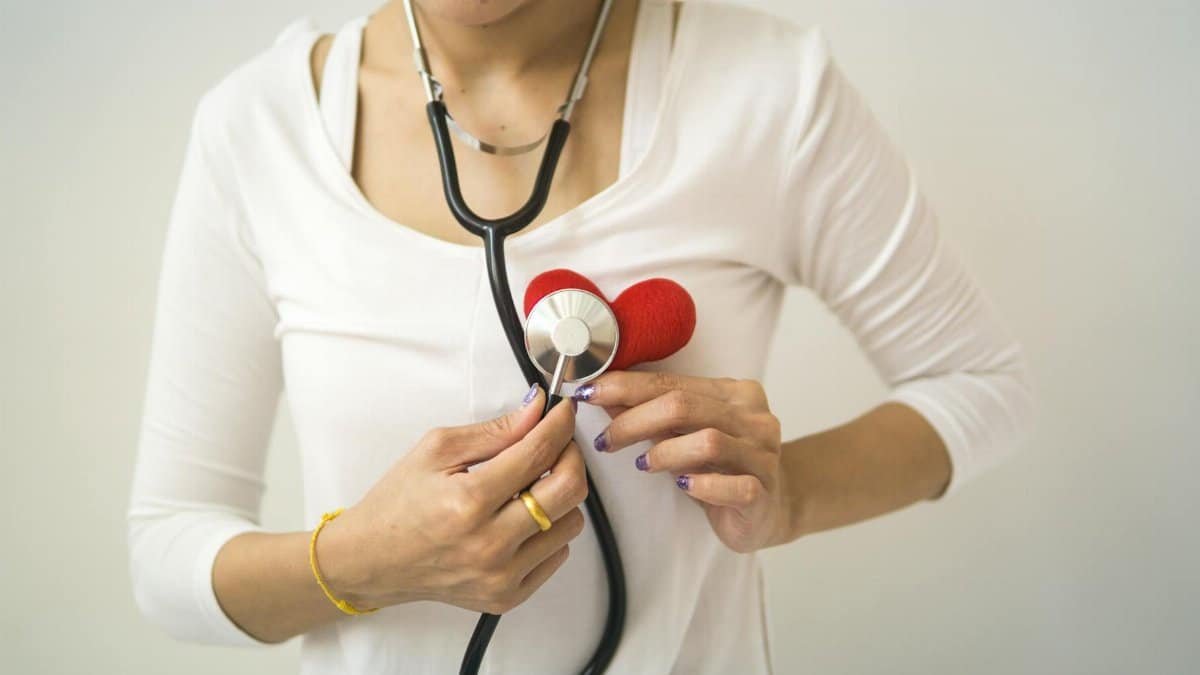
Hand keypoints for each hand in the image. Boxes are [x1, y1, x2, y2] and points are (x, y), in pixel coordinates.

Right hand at [319, 386, 587, 613]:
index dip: (559, 425)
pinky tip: (521, 518)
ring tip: (532, 485)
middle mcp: (490, 543)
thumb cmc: (398, 503)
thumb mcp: (436, 450)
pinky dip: (550, 530)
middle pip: (569, 490)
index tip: (563, 412)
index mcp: (469, 500)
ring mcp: (501, 575)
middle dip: (571, 456)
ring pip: (571, 523)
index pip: (538, 453)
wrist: (371, 560)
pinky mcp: (507, 595)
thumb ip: (494, 431)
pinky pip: (557, 555)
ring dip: (560, 496)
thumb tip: (536, 410)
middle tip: (557, 443)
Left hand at [574, 372, 788, 552]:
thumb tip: (603, 395)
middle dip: (634, 420)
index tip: (589, 393)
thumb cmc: (722, 468)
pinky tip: (683, 486)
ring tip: (643, 464)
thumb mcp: (686, 434)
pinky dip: (703, 485)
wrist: (770, 508)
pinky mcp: (765, 492)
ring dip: (665, 452)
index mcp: (734, 393)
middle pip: (684, 407)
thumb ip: (652, 414)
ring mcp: (763, 454)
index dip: (626, 387)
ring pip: (708, 442)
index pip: (672, 383)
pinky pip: (734, 486)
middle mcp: (753, 418)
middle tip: (607, 439)